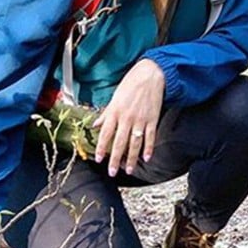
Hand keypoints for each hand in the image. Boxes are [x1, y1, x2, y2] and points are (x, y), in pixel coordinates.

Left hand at [93, 59, 164, 175]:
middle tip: (112, 172)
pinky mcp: (152, 119)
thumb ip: (106, 113)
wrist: (151, 74)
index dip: (101, 148)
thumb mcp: (114, 97)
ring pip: (135, 143)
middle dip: (115, 159)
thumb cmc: (131, 84)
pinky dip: (149, 148)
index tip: (98, 159)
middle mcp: (127, 118)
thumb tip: (95, 125)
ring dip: (131, 158)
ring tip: (128, 170)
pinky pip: (150, 137)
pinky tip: (147, 158)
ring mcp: (140, 119)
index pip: (106, 134)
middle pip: (119, 143)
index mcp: (115, 112)